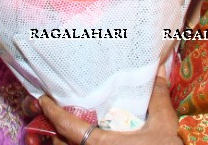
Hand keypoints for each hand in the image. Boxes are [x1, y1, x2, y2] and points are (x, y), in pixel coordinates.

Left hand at [35, 76, 180, 144]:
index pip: (66, 126)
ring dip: (63, 142)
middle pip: (60, 144)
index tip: (43, 99)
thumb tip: (159, 69)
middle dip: (54, 130)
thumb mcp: (164, 125)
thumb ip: (158, 97)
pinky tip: (81, 139)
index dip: (51, 112)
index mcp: (102, 144)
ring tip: (65, 128)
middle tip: (54, 112)